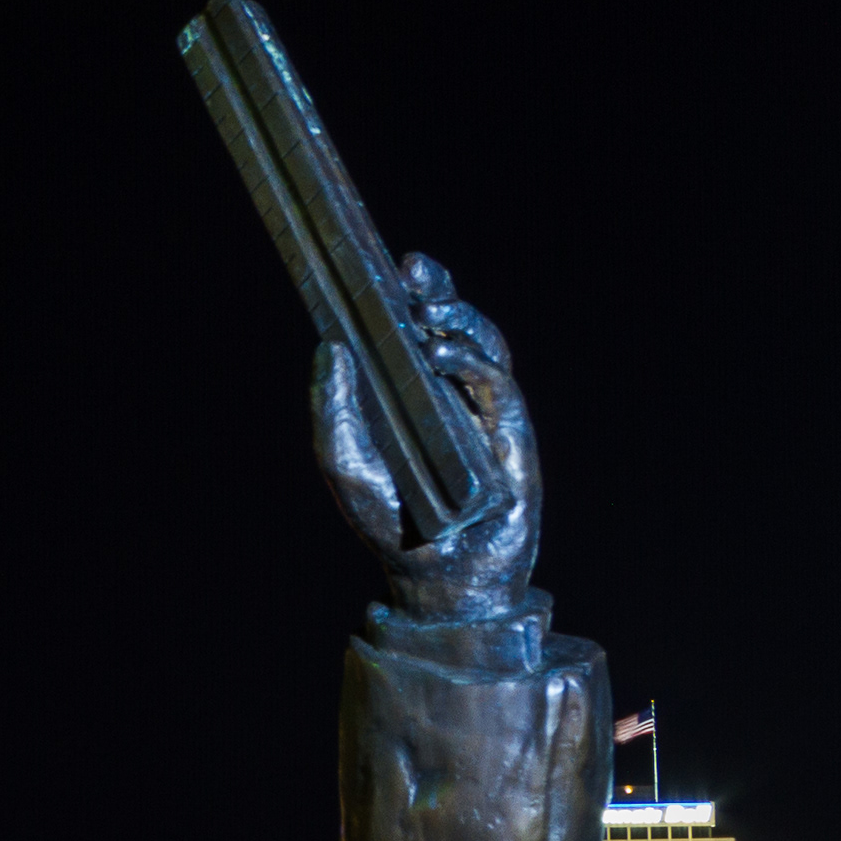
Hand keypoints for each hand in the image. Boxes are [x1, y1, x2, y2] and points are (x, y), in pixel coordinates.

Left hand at [312, 252, 540, 625]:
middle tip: (414, 269)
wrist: (434, 577)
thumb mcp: (345, 463)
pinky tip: (440, 356)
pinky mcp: (512, 436)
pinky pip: (499, 386)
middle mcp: (454, 397)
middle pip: (456, 327)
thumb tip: (328, 347)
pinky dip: (471, 364)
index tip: (395, 264)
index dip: (414, 296)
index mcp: (416, 396)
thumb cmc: (389, 522)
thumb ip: (334, 408)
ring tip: (423, 314)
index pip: (419, 333)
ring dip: (458, 321)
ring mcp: (486, 414)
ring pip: (485, 346)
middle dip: (440, 292)